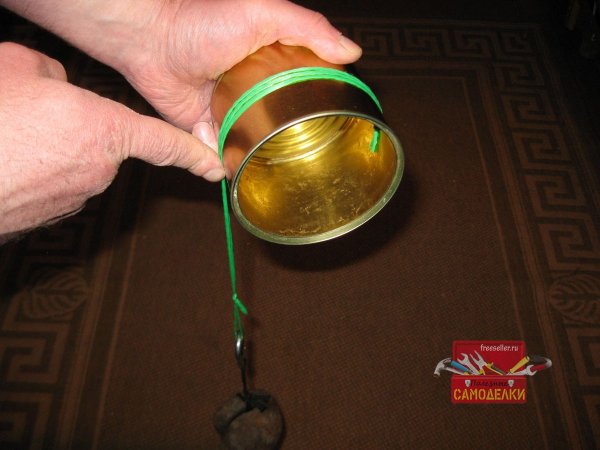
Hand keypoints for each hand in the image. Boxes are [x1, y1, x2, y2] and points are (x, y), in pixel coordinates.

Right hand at [0, 42, 223, 234]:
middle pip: (102, 143)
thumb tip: (58, 82)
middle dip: (78, 127)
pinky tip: (11, 159)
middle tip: (35, 114)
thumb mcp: (16, 67)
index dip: (193, 153)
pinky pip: (55, 185)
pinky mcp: (49, 217)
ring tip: (15, 137)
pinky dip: (39, 172)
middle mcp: (99, 169)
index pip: (164, 142)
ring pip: (74, 164)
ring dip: (53, 150)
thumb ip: (51, 72)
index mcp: (103, 130)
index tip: (215, 166)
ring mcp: (74, 197)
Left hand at [1, 0, 361, 149]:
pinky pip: (224, 154)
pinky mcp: (206, 131)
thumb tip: (351, 52)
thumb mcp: (263, 14)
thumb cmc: (202, 22)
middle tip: (314, 161)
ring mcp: (232, 113)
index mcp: (275, 64)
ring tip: (281, 175)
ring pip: (256, 143)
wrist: (151, 41)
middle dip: (297, 141)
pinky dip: (231, 165)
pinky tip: (242, 172)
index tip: (341, 124)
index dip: (324, 105)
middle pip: (285, 122)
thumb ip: (307, 28)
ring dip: (265, 158)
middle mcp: (257, 91)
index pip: (308, 88)